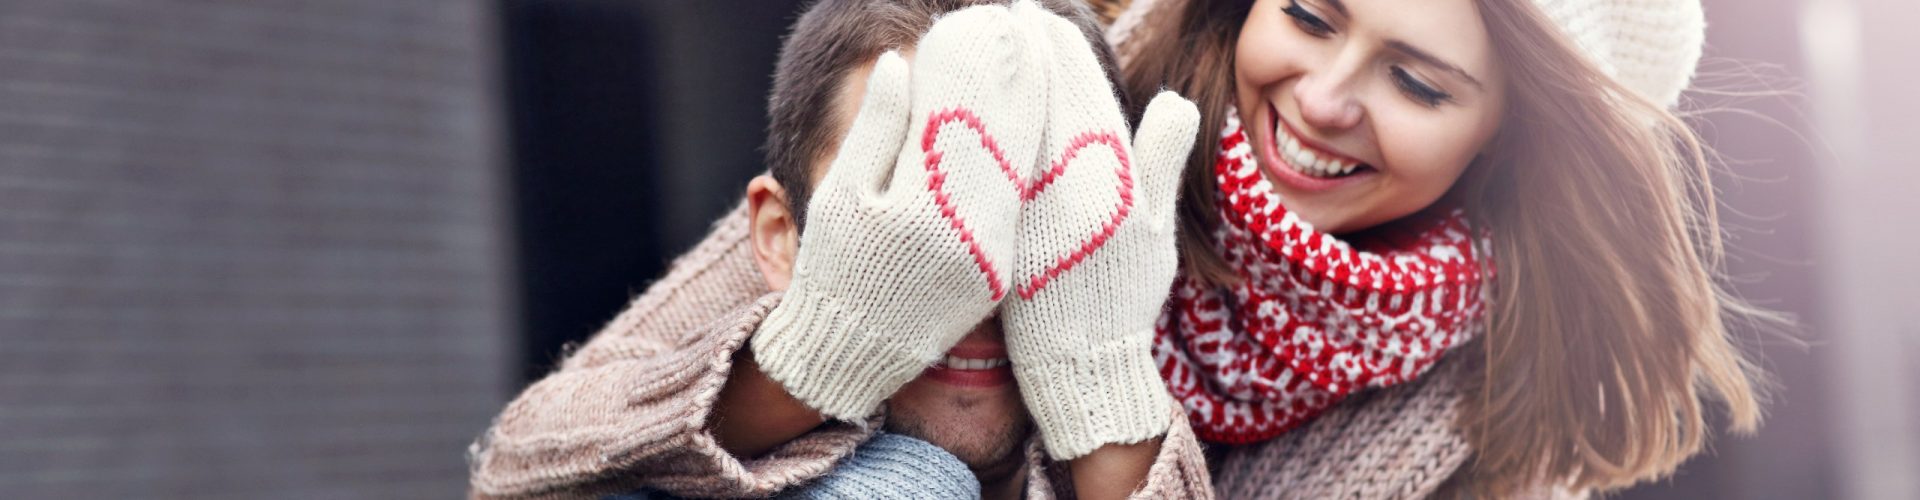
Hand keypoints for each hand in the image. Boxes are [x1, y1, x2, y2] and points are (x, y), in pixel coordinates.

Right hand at [750, 4, 1045, 419]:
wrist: (849, 350)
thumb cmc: (833, 267)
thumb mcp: (840, 194)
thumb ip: (875, 129)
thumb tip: (899, 62)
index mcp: (920, 210)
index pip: (964, 117)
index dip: (984, 68)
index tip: (997, 27)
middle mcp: (966, 237)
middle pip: (1008, 140)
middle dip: (1024, 82)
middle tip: (1030, 32)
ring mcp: (989, 261)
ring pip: (1024, 173)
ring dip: (1037, 118)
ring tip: (1041, 69)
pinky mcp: (1000, 277)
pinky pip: (1021, 208)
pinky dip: (1030, 165)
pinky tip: (1035, 129)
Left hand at [1001, 0, 1200, 458]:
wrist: (1081, 364)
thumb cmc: (1123, 295)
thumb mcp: (1156, 228)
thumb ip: (1160, 160)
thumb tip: (1173, 100)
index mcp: (1113, 178)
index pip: (1080, 89)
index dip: (1059, 48)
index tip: (1041, 19)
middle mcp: (1068, 188)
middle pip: (1039, 96)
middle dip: (1023, 51)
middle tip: (1008, 16)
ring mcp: (1027, 209)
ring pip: (1009, 124)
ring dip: (996, 80)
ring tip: (982, 42)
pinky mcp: (995, 229)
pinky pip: (983, 164)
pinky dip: (973, 128)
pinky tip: (959, 103)